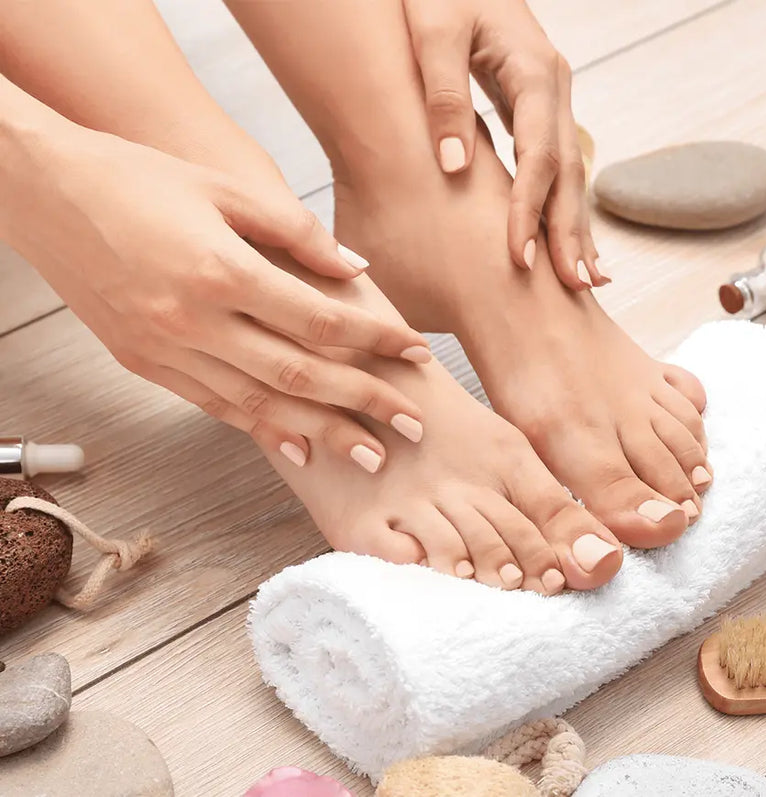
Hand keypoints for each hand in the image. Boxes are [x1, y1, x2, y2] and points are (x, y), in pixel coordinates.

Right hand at [0, 123, 432, 471]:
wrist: (40, 191)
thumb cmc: (134, 177)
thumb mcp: (223, 188)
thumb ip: (296, 232)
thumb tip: (355, 270)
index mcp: (221, 271)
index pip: (320, 321)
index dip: (376, 341)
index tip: (416, 353)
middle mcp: (193, 321)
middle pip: (299, 375)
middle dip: (364, 404)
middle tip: (414, 427)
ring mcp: (165, 350)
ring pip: (259, 405)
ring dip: (321, 434)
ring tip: (370, 456)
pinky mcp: (143, 365)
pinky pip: (214, 408)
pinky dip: (260, 430)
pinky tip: (298, 449)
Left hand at [402, 0, 608, 289]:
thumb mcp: (433, 29)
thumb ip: (443, 94)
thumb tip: (452, 165)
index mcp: (534, 70)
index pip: (540, 153)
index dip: (531, 208)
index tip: (520, 257)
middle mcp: (553, 87)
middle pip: (569, 171)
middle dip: (571, 231)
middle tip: (575, 286)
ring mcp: (550, 98)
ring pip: (571, 171)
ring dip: (575, 225)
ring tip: (583, 280)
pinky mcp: (537, 107)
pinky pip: (557, 164)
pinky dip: (563, 204)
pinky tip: (566, 239)